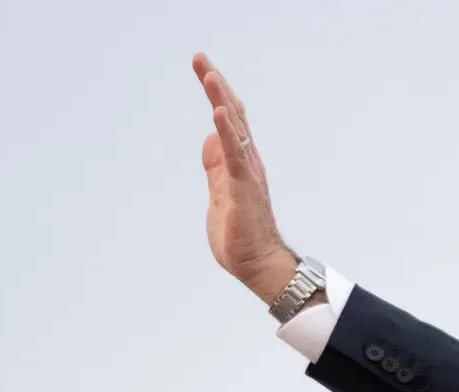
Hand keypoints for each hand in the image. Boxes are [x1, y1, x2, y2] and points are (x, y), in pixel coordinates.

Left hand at [193, 53, 295, 303]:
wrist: (258, 265)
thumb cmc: (241, 236)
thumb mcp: (219, 195)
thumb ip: (215, 168)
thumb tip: (210, 139)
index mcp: (240, 164)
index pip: (230, 122)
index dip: (217, 95)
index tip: (204, 69)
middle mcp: (248, 162)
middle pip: (233, 115)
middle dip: (216, 86)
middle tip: (199, 58)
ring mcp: (247, 173)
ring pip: (235, 128)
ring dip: (221, 99)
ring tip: (208, 73)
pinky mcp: (244, 188)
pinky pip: (235, 154)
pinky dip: (227, 131)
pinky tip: (219, 111)